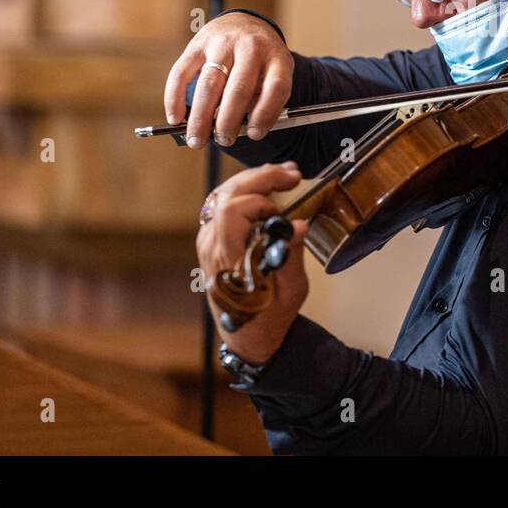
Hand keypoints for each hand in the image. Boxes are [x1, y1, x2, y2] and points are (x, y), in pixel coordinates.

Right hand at [165, 12, 293, 147]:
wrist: (244, 23)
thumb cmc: (261, 61)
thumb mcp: (274, 73)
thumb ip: (262, 99)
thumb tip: (239, 129)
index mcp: (277, 57)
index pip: (274, 87)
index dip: (265, 114)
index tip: (254, 135)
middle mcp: (251, 47)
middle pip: (238, 88)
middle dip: (229, 121)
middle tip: (224, 141)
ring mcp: (223, 44)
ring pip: (209, 84)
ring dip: (201, 117)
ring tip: (197, 140)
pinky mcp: (197, 44)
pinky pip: (182, 73)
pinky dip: (175, 98)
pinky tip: (175, 119)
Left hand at [197, 162, 310, 365]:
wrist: (248, 333)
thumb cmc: (270, 315)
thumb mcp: (291, 290)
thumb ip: (291, 255)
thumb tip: (299, 224)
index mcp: (228, 260)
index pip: (233, 212)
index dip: (261, 202)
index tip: (286, 208)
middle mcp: (212, 246)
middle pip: (227, 195)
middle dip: (261, 177)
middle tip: (292, 174)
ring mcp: (208, 241)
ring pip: (222, 194)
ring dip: (253, 179)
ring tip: (283, 175)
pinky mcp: (211, 238)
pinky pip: (223, 204)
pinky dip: (246, 190)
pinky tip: (267, 187)